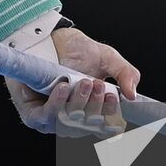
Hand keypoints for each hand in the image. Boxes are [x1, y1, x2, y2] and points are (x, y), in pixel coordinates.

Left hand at [6, 27, 140, 138]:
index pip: (105, 128)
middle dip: (96, 106)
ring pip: (68, 123)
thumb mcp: (107, 58)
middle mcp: (73, 120)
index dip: (112, 120)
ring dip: (79, 104)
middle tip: (98, 85)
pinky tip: (64, 89)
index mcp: (93, 112)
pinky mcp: (33, 114)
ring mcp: (53, 119)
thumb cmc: (77, 51)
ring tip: (84, 83)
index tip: (114, 99)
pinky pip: (45, 118)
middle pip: (88, 126)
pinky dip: (56, 105)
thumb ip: (126, 73)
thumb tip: (132, 95)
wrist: (51, 36)